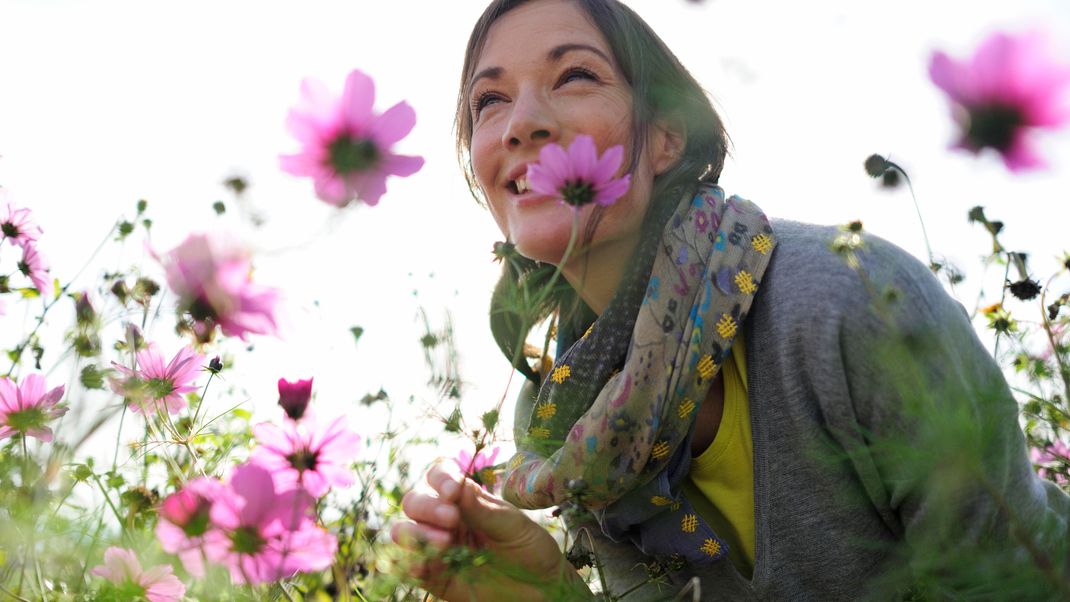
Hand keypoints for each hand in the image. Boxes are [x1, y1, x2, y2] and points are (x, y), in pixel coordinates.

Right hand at [391, 460, 591, 600]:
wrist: (541, 588)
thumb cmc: (530, 549)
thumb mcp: (513, 524)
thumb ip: (483, 508)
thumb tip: (458, 484)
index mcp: (465, 501)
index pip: (438, 477)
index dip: (440, 478)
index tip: (454, 489)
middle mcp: (445, 521)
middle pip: (415, 502)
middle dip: (428, 507)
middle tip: (452, 520)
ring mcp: (438, 548)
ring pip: (404, 532)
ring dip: (417, 534)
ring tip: (445, 544)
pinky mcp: (436, 577)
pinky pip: (410, 568)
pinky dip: (410, 564)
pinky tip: (424, 566)